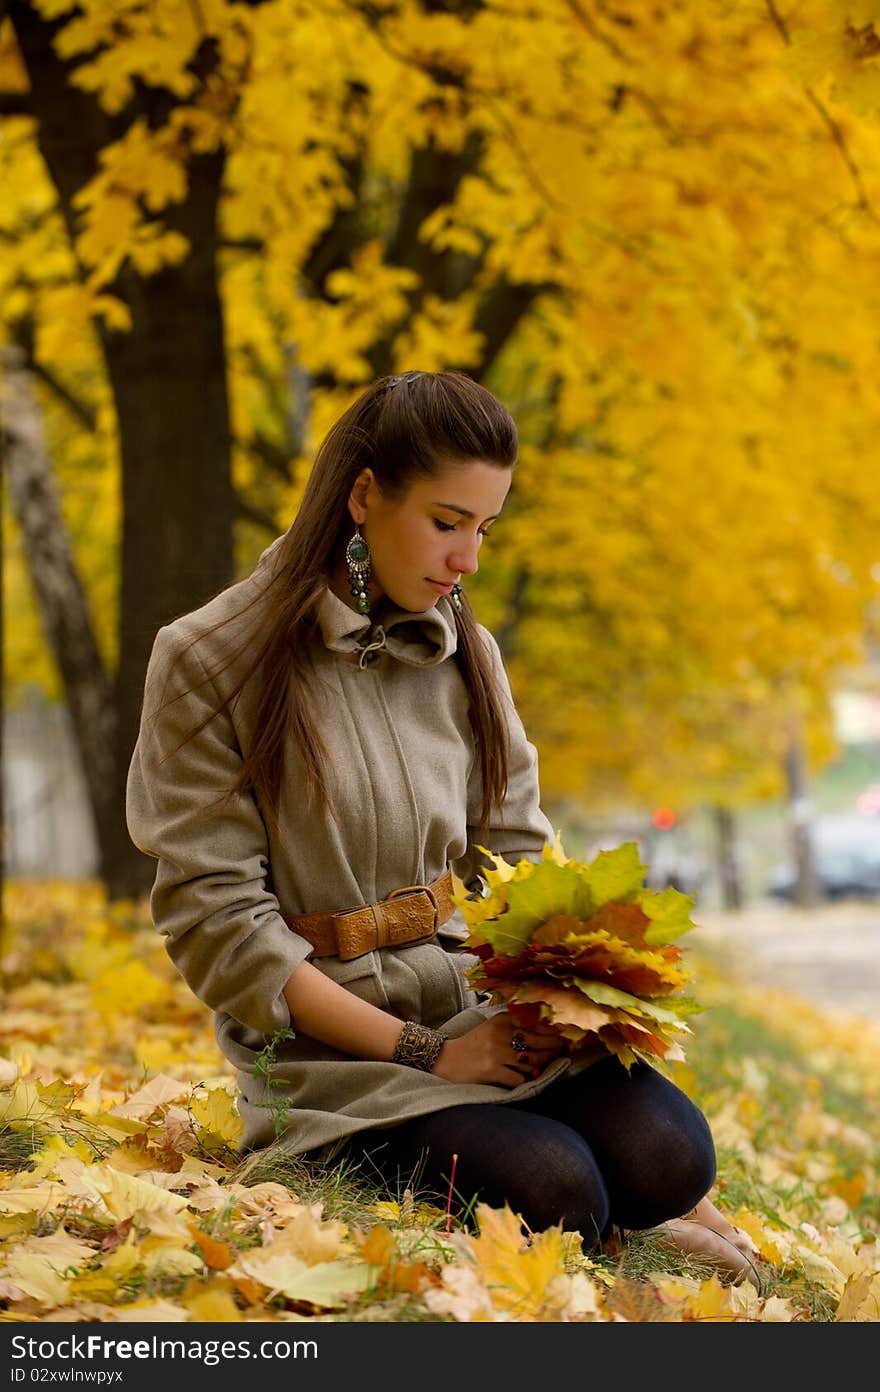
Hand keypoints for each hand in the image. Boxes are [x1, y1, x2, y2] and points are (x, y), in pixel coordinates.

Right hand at [431, 1011, 564, 1086]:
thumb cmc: (473, 1044)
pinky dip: (525, 1081)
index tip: (565, 1034)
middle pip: (537, 1040)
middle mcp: (500, 1033)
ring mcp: (496, 1052)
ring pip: (531, 1060)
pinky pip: (519, 1078)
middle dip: (553, 1047)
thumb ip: (514, 1024)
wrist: (446, 1059)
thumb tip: (545, 1028)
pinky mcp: (492, 1070)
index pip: (535, 1022)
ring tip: (543, 1067)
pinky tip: (526, 1079)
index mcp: (501, 1020)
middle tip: (562, 1050)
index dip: (553, 1030)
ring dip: (540, 1066)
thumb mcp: (492, 1027)